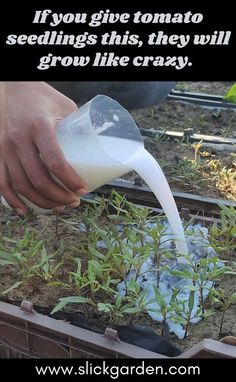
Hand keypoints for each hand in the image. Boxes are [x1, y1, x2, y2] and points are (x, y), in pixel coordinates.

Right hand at [0, 82, 87, 214]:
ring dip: (41, 201)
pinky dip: (12, 200)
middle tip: (74, 201)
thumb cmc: (43, 96)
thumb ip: (77, 129)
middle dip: (58, 196)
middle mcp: (19, 138)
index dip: (69, 180)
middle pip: (37, 179)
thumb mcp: (65, 106)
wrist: (13, 87)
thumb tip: (95, 152)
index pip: (54, 161)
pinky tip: (24, 210)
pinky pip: (2, 182)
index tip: (83, 189)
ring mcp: (5, 147)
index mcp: (39, 126)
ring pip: (20, 185)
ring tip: (58, 206)